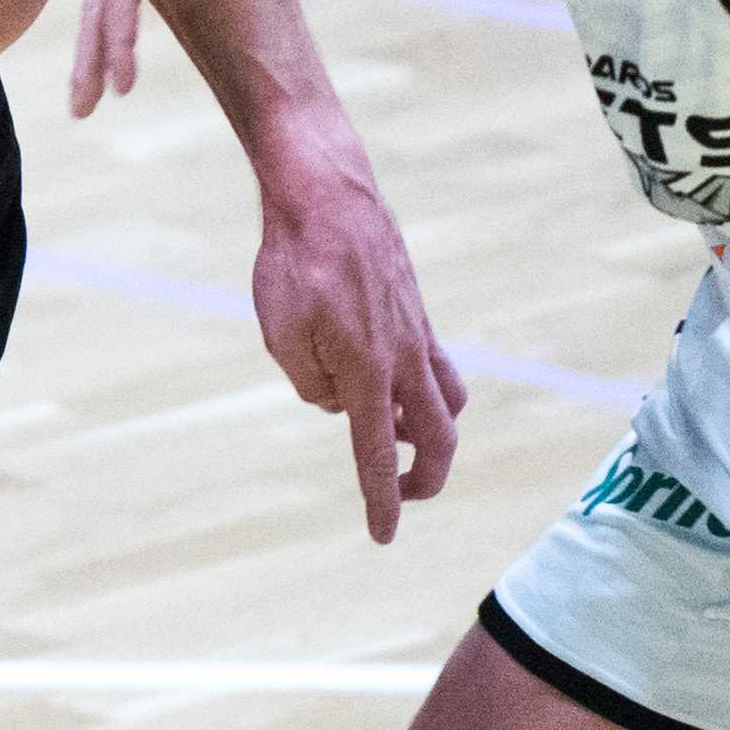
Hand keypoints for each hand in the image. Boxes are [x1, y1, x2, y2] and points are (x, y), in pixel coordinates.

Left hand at [251, 171, 468, 540]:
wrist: (326, 192)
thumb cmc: (294, 263)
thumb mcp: (281, 335)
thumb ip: (310, 383)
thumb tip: (336, 403)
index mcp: (368, 371)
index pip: (379, 452)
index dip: (382, 499)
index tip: (384, 536)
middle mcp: (404, 356)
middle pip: (440, 436)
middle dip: (426, 477)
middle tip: (402, 494)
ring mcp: (417, 332)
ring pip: (448, 399)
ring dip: (431, 430)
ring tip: (395, 435)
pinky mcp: (416, 311)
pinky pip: (434, 363)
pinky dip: (421, 388)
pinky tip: (383, 381)